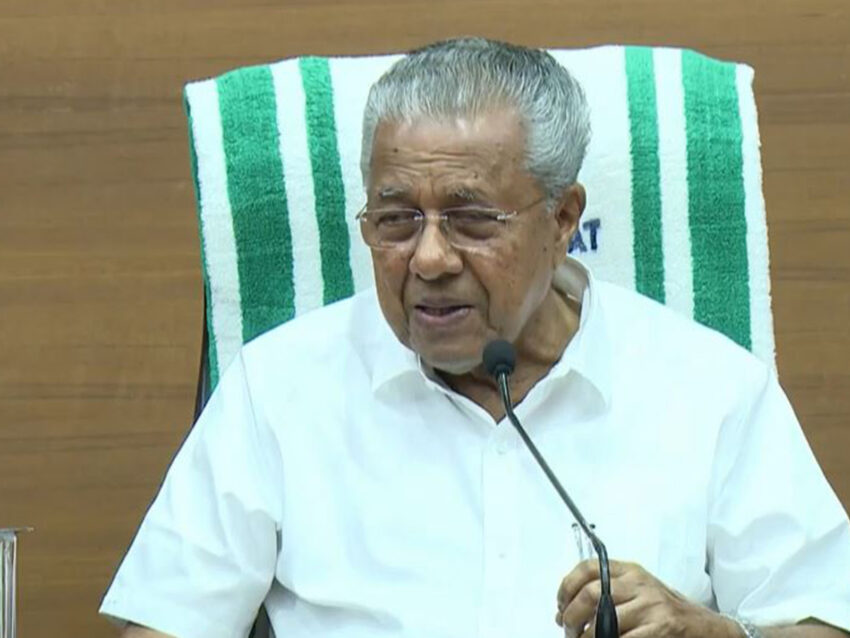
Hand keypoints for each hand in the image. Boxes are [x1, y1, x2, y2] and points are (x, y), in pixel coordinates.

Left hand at [556, 560, 742, 637]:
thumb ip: (609, 591)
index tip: (560, 605)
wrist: (706, 626)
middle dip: (571, 616)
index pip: (588, 567)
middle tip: (567, 630)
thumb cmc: (666, 610)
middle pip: (590, 594)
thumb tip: (567, 609)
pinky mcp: (661, 627)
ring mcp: (651, 605)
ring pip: (604, 621)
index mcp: (630, 570)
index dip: (567, 586)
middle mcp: (639, 583)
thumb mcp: (639, 590)